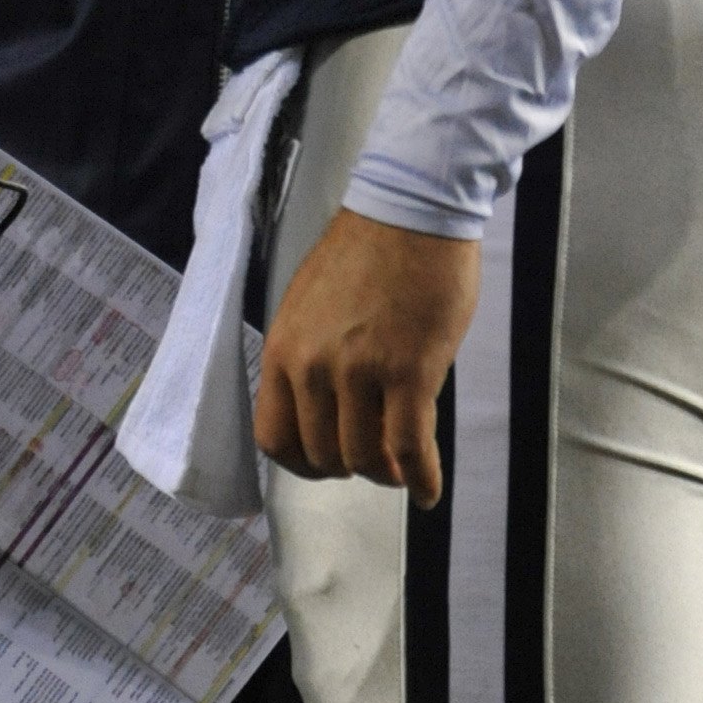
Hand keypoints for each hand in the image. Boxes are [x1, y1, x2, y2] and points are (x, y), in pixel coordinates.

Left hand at [254, 206, 480, 509]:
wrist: (410, 212)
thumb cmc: (365, 254)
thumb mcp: (309, 308)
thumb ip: (306, 359)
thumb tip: (317, 411)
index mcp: (283, 350)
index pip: (274, 437)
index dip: (300, 463)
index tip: (323, 465)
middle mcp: (313, 366)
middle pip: (322, 454)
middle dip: (349, 467)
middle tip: (372, 461)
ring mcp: (361, 371)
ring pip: (365, 457)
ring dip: (385, 473)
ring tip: (401, 468)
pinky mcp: (410, 372)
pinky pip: (409, 446)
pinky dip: (420, 478)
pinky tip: (428, 491)